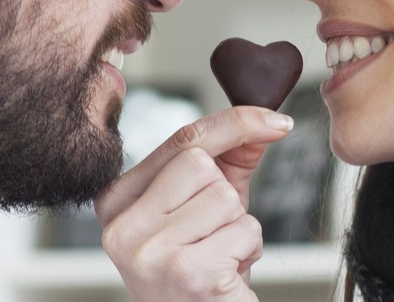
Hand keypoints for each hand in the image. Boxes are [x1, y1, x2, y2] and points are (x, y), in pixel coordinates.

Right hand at [95, 106, 292, 301]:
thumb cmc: (198, 273)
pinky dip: (249, 250)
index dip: (235, 123)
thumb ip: (227, 163)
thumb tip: (264, 122)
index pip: (181, 141)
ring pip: (225, 196)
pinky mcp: (188, 273)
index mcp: (116, 201)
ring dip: (238, 227)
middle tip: (211, 235)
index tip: (277, 120)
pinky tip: (227, 274)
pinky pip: (245, 230)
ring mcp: (150, 251)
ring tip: (218, 256)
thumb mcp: (204, 211)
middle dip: (225, 194)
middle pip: (201, 163)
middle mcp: (122, 226)